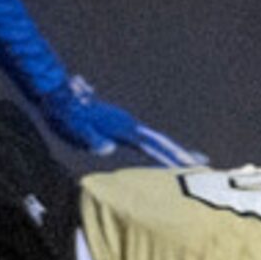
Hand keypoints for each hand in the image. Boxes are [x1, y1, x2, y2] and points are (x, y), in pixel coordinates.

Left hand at [37, 76, 206, 165]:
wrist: (58, 94)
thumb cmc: (66, 114)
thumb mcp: (78, 129)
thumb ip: (94, 141)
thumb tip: (109, 148)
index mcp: (124, 127)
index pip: (154, 145)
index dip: (171, 156)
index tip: (189, 165)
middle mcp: (129, 125)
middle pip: (160, 141)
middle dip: (180, 153)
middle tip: (202, 163)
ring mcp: (125, 125)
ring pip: (154, 141)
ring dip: (171, 151)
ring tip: (189, 161)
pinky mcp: (118, 128)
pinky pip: (143, 142)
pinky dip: (157, 150)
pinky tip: (160, 158)